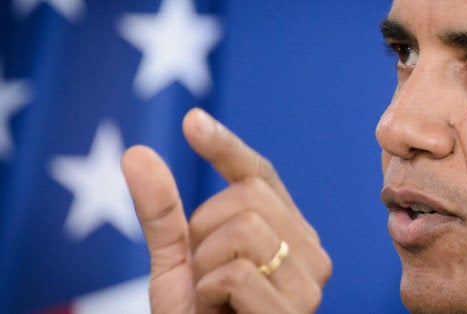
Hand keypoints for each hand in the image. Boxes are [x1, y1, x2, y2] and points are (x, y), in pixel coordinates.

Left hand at [121, 108, 331, 312]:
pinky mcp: (296, 309)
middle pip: (247, 197)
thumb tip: (136, 152)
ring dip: (205, 267)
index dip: (227, 147)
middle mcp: (310, 250)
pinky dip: (208, 294)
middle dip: (203, 233)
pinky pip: (234, 272)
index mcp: (287, 232)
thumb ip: (162, 212)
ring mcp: (310, 280)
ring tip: (215, 300)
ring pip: (242, 230)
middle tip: (204, 277)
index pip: (261, 176)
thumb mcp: (175, 264)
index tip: (192, 121)